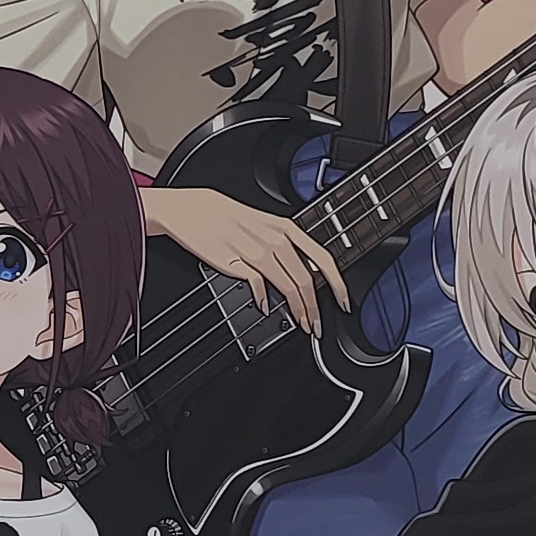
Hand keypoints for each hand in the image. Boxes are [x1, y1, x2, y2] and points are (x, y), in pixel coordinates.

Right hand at [147, 185, 351, 332]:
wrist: (192, 210)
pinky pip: (258, 286)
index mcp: (285, 228)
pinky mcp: (236, 262)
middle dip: (316, 308)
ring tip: (300, 323)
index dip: (337, 283)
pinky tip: (264, 307)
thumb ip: (284, 246)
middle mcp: (275, 239)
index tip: (343, 301)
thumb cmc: (226, 216)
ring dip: (297, 310)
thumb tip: (301, 273)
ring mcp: (256, 251)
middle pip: (306, 280)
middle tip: (317, 325)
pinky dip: (264, 300)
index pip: (322, 258)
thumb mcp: (263, 224)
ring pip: (288, 286)